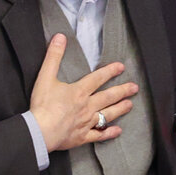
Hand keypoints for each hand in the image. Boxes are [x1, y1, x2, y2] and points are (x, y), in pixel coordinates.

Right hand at [29, 33, 137, 151]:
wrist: (41, 131)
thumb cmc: (43, 105)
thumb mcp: (45, 77)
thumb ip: (53, 56)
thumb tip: (60, 37)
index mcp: (79, 91)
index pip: (98, 78)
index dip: (110, 71)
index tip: (121, 67)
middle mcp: (87, 106)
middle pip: (108, 97)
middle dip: (122, 91)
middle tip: (134, 88)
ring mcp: (86, 122)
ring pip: (108, 114)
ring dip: (120, 109)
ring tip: (130, 105)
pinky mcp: (82, 136)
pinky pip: (99, 135)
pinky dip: (109, 133)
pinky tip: (117, 131)